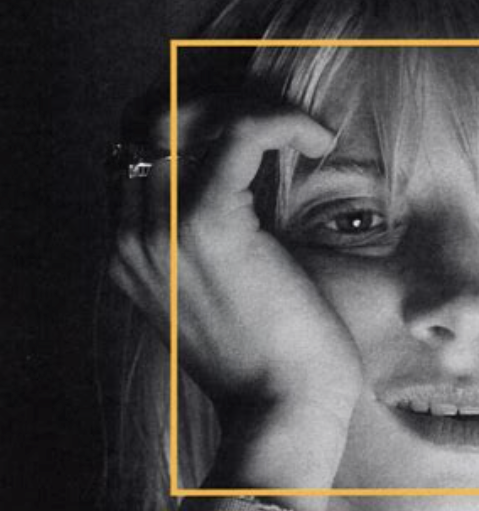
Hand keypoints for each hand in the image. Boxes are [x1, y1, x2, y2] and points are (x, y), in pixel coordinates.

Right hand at [110, 100, 363, 510]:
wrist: (282, 414)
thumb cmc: (273, 356)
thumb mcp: (226, 289)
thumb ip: (214, 234)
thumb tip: (249, 174)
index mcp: (130, 248)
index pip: (139, 144)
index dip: (191, 113)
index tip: (251, 117)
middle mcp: (130, 233)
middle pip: (155, 116)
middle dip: (217, 97)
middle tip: (277, 116)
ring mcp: (160, 229)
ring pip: (192, 114)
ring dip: (254, 105)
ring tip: (301, 132)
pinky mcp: (206, 226)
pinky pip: (236, 133)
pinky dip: (279, 122)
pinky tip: (316, 142)